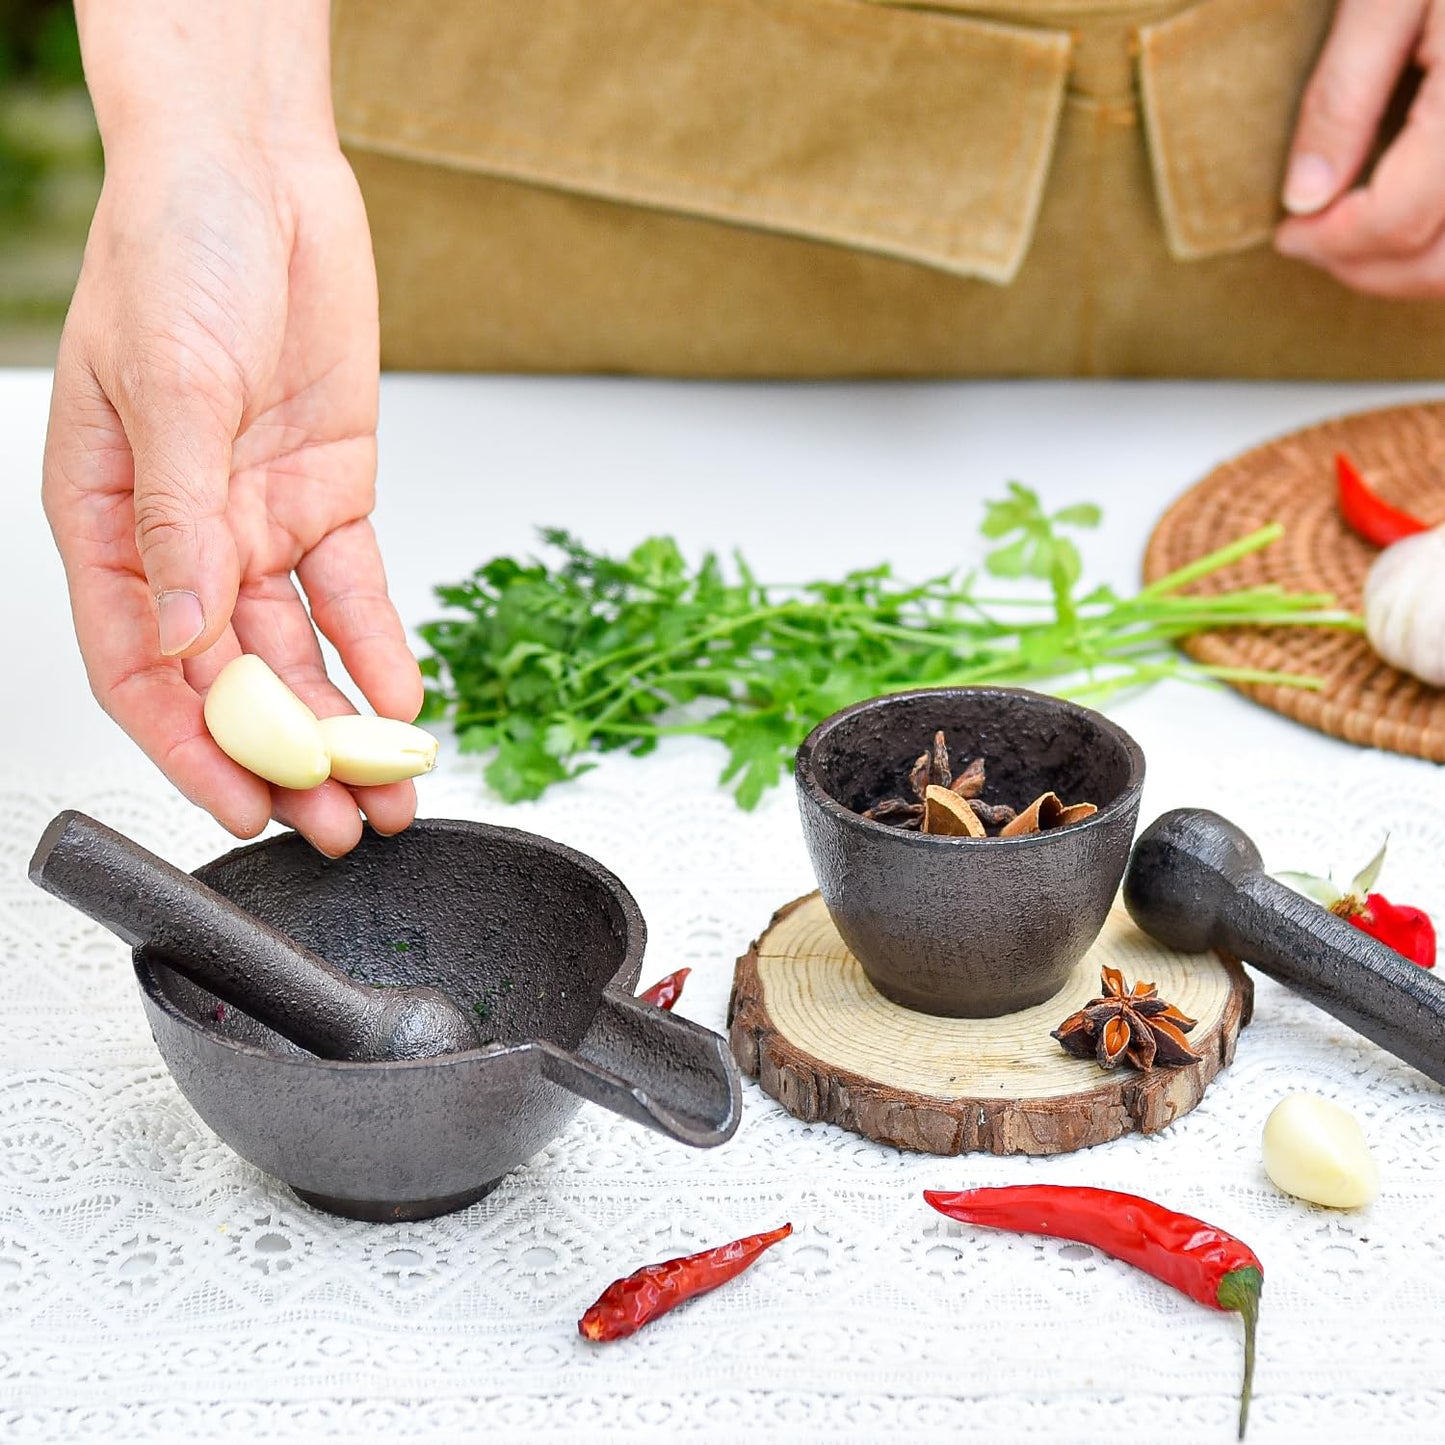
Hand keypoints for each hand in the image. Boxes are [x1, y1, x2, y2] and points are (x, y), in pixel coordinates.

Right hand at [42, 129, 421, 855]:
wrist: (258, 176)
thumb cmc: (175, 250)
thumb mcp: (169, 386)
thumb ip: (179, 521)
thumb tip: (180, 638)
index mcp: (108, 520)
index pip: (143, 667)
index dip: (192, 750)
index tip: (244, 812)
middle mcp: (186, 537)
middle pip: (234, 679)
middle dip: (287, 762)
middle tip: (336, 831)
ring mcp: (260, 521)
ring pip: (302, 652)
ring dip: (344, 727)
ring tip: (386, 797)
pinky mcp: (328, 496)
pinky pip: (357, 594)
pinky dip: (381, 650)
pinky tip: (406, 704)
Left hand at [1276, 2, 1444, 294]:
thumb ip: (1344, 95)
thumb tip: (1304, 198)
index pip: (1398, 222)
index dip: (1329, 244)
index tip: (1286, 232)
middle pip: (1444, 261)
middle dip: (1367, 268)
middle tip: (1314, 243)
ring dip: (1414, 266)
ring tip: (1357, 236)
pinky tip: (1412, 214)